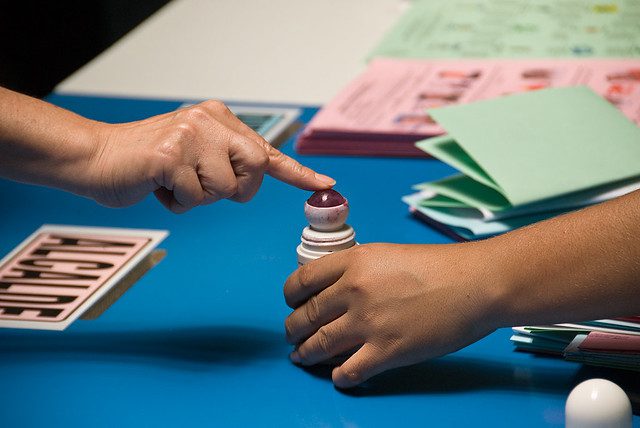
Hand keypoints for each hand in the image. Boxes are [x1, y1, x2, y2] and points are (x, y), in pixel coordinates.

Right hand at [87, 100, 333, 211]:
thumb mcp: (193, 156)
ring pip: (225, 188)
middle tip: (202, 184)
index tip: (325, 184)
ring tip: (172, 182)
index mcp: (219, 119)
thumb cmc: (148, 165)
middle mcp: (210, 120)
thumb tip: (258, 175)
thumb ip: (225, 161)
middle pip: (255, 169)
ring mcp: (191, 134)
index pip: (266, 150)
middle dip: (234, 189)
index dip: (297, 172)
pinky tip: (157, 185)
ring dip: (198, 198)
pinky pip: (194, 197)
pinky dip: (177, 202)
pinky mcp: (171, 153)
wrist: (94, 158)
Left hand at [284, 243, 499, 387]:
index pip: (302, 280)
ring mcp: (367, 323)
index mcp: (353, 261)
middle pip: (305, 315)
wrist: (475, 284)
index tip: (291, 304)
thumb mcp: (388, 254)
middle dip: (293, 329)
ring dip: (306, 354)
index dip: (290, 296)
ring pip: (318, 344)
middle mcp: (353, 291)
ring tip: (302, 357)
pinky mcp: (386, 351)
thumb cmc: (439, 267)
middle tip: (293, 336)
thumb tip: (337, 289)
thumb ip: (358, 269)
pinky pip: (347, 371)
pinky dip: (338, 376)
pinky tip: (338, 376)